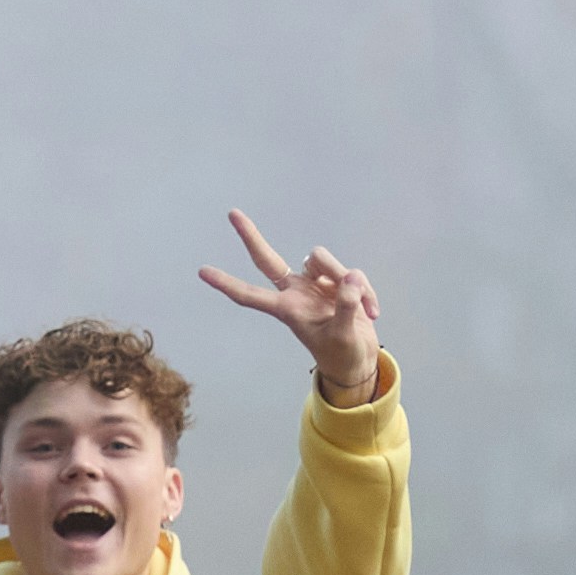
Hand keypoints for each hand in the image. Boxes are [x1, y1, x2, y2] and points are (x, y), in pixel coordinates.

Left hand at [197, 209, 384, 400]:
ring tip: (361, 308)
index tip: (202, 271)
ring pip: (321, 258)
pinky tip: (372, 312)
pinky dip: (365, 292)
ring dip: (343, 276)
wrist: (359, 361)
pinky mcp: (338, 281)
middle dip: (250, 237)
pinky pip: (351, 273)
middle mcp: (297, 293)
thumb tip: (350, 278)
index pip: (251, 295)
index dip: (227, 284)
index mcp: (287, 310)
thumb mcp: (343, 335)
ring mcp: (316, 284)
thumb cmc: (342, 354)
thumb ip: (345, 306)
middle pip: (269, 259)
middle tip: (231, 214)